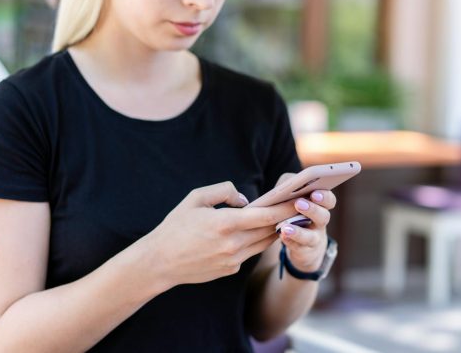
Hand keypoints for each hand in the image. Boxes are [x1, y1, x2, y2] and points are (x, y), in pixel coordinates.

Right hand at [147, 181, 295, 286]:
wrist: (159, 262)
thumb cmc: (176, 226)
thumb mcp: (196, 198)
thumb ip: (223, 191)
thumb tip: (245, 199)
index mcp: (225, 224)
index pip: (265, 215)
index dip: (285, 207)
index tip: (299, 199)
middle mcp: (233, 244)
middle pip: (270, 230)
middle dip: (286, 218)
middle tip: (300, 206)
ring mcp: (233, 260)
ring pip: (264, 243)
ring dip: (275, 231)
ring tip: (286, 217)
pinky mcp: (231, 269)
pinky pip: (250, 252)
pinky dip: (256, 241)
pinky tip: (260, 232)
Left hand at [275, 174, 336, 271]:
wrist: (303, 244)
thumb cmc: (296, 212)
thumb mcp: (295, 197)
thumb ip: (293, 188)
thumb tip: (287, 185)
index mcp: (320, 206)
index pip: (329, 200)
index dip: (324, 197)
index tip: (315, 192)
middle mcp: (320, 223)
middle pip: (323, 216)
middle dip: (312, 210)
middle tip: (299, 203)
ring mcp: (313, 238)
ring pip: (310, 237)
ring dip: (298, 231)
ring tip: (285, 227)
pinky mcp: (303, 250)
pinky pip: (297, 247)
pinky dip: (289, 241)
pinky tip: (281, 236)